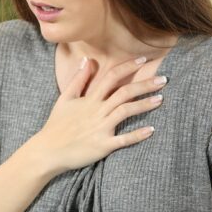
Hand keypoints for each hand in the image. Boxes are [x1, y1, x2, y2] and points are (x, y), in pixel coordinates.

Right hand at [30, 56, 167, 176]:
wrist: (48, 151)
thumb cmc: (56, 124)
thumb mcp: (65, 98)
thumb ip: (78, 80)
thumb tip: (87, 60)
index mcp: (89, 99)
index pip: (111, 77)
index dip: (128, 67)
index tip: (144, 60)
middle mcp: (97, 111)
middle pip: (124, 93)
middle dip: (144, 85)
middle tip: (163, 79)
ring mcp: (100, 128)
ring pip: (126, 112)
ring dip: (144, 105)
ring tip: (161, 99)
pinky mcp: (102, 145)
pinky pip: (123, 139)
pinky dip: (137, 135)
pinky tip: (151, 130)